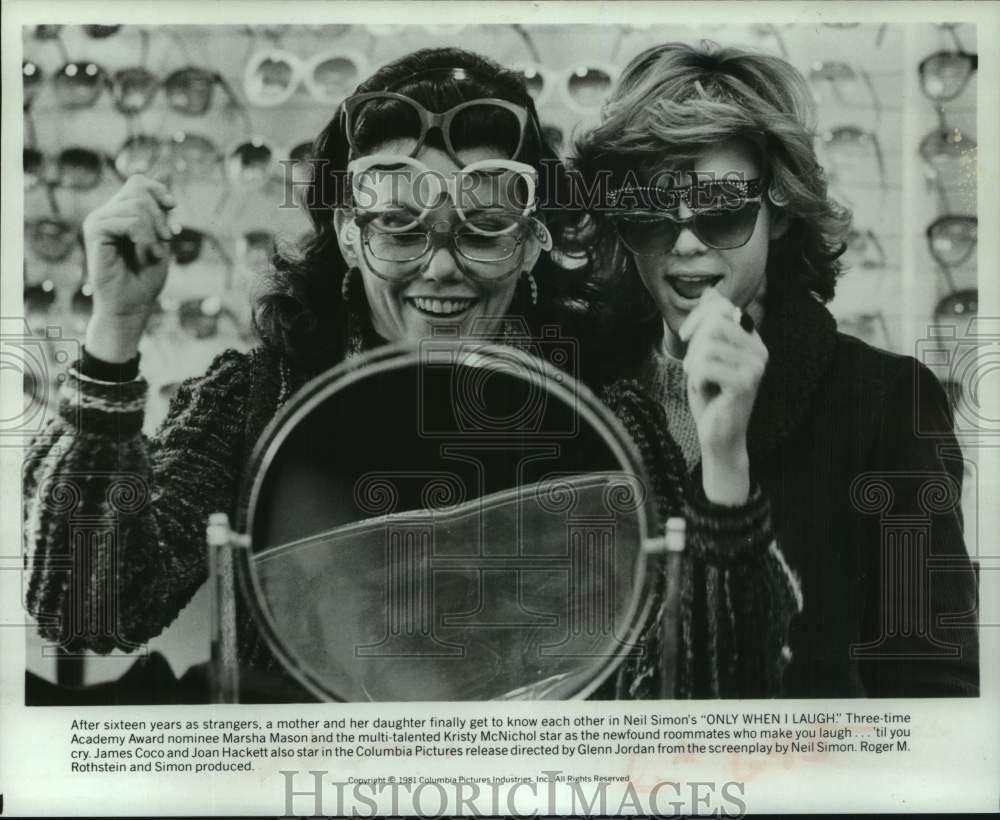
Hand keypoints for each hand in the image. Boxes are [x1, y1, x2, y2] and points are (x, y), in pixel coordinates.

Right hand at [82, 175, 178, 361]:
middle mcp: (107, 212)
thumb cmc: (146, 277)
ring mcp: (98, 220)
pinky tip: (146, 253)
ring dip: (155, 230)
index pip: (139, 181)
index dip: (160, 191)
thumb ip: (161, 209)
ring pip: (137, 204)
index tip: (173, 211)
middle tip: (167, 239)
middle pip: (139, 187)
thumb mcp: (162, 237)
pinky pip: (128, 220)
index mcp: (121, 212)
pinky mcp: (94, 231)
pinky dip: (145, 237)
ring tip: (154, 252)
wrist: (132, 305)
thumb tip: (166, 170)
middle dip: (161, 214)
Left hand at [678, 287, 767, 502]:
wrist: (719, 435)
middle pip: (714, 322)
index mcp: (752, 339)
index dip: (698, 316)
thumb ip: (710, 325)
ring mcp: (755, 366)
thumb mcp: (706, 355)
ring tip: (700, 380)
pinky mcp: (745, 383)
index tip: (687, 336)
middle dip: (694, 343)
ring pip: (707, 344)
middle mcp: (759, 349)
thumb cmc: (711, 396)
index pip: (722, 307)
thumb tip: (710, 292)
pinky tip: (704, 389)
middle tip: (693, 366)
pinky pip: (706, 365)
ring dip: (693, 363)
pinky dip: (695, 378)